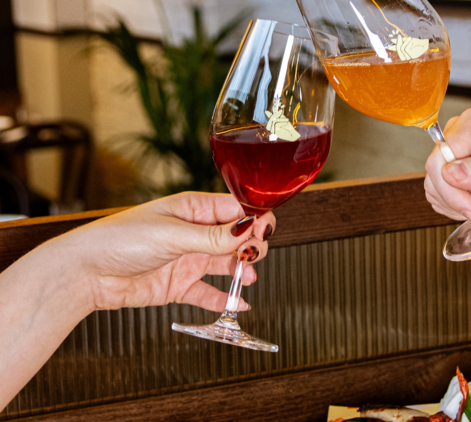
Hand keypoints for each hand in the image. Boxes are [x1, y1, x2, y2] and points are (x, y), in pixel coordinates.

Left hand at [48, 192, 274, 311]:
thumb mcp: (173, 234)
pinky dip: (225, 299)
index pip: (236, 210)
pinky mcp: (180, 285)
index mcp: (193, 209)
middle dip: (251, 246)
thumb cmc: (120, 240)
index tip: (266, 231)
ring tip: (247, 278)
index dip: (254, 219)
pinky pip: (209, 292)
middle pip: (237, 238)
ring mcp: (188, 259)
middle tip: (254, 255)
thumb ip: (214, 237)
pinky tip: (238, 303)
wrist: (86, 273)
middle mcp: (194, 233)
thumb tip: (250, 230)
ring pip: (227, 264)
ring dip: (241, 271)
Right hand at [424, 109, 470, 233]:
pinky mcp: (455, 182)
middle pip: (435, 171)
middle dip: (460, 197)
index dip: (453, 184)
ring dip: (462, 205)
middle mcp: (463, 139)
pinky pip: (439, 199)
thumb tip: (453, 172)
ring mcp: (457, 161)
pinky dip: (458, 210)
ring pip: (435, 188)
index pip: (443, 152)